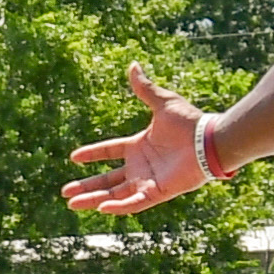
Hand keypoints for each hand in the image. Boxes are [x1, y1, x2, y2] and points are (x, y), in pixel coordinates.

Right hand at [67, 65, 218, 216]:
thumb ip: (145, 88)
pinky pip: (135, 203)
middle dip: (86, 186)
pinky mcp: (158, 192)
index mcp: (139, 146)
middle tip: (65, 192)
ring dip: (94, 200)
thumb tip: (133, 65)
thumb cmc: (189, 122)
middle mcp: (141, 166)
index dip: (92, 154)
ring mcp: (148, 181)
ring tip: (73, 204)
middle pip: (107, 179)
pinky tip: (102, 208)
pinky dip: (120, 207)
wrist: (208, 141)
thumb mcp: (162, 102)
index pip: (110, 151)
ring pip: (116, 195)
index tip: (74, 157)